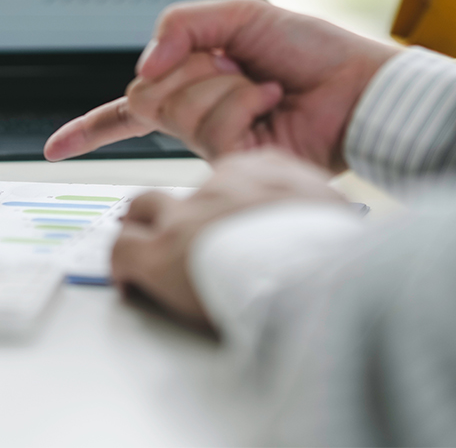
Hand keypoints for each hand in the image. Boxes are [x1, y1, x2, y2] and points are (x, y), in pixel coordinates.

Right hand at [45, 0, 398, 169]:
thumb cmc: (310, 49)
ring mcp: (215, 144)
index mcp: (191, 86)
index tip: (54, 148)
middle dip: (189, 67)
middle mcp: (196, 118)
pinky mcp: (238, 163)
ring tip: (265, 87)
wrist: (361, 82)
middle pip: (144, 97)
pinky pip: (212, 129)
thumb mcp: (237, 14)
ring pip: (176, 111)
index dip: (89, 129)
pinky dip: (245, 103)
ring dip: (224, 84)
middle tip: (236, 64)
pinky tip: (274, 103)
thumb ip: (180, 25)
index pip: (128, 111)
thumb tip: (144, 68)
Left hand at [112, 149, 346, 326]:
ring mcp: (183, 217)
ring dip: (141, 228)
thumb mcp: (334, 211)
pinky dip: (122, 268)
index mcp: (259, 171)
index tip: (224, 220)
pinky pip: (121, 251)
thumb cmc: (331, 250)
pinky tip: (130, 284)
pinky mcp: (157, 254)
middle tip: (171, 230)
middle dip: (170, 208)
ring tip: (144, 248)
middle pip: (181, 185)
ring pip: (142, 209)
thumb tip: (323, 222)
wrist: (313, 274)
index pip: (225, 172)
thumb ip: (313, 207)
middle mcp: (215, 186)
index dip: (220, 202)